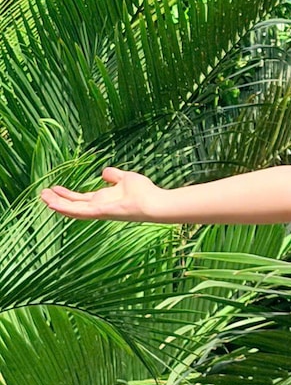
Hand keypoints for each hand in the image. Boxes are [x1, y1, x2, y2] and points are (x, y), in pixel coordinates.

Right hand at [41, 167, 168, 222]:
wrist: (154, 201)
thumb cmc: (144, 192)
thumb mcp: (125, 178)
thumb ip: (114, 176)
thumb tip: (104, 172)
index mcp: (103, 199)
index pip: (80, 198)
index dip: (67, 195)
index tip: (55, 188)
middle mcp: (98, 207)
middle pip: (73, 204)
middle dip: (58, 200)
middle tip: (43, 193)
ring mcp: (98, 211)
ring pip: (72, 209)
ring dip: (57, 204)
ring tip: (43, 197)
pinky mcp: (100, 212)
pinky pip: (79, 212)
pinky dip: (66, 209)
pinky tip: (53, 205)